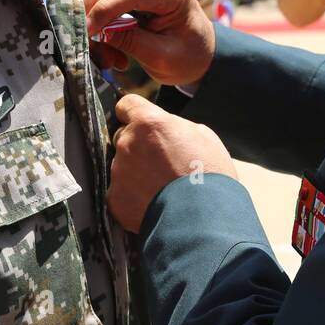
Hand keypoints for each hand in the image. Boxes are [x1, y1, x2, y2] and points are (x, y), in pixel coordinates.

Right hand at [84, 0, 216, 85]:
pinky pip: (104, 1)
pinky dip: (101, 25)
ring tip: (107, 57)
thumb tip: (95, 32)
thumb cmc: (188, 57)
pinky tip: (111, 51)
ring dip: (95, 23)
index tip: (87, 33)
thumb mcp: (161, 57)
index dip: (103, 10)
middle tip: (93, 49)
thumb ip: (130, 42)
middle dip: (93, 16)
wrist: (200, 55)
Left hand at [107, 94, 237, 231]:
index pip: (126, 105)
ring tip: (160, 189)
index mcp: (149, 122)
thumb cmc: (210, 174)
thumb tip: (165, 129)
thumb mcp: (202, 136)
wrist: (203, 219)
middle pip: (123, 137)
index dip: (134, 114)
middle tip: (159, 163)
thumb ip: (175, 126)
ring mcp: (118, 172)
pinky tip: (153, 205)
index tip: (140, 123)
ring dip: (135, 173)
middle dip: (137, 147)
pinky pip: (120, 192)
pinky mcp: (114, 199)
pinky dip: (133, 198)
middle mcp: (127, 143)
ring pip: (122, 166)